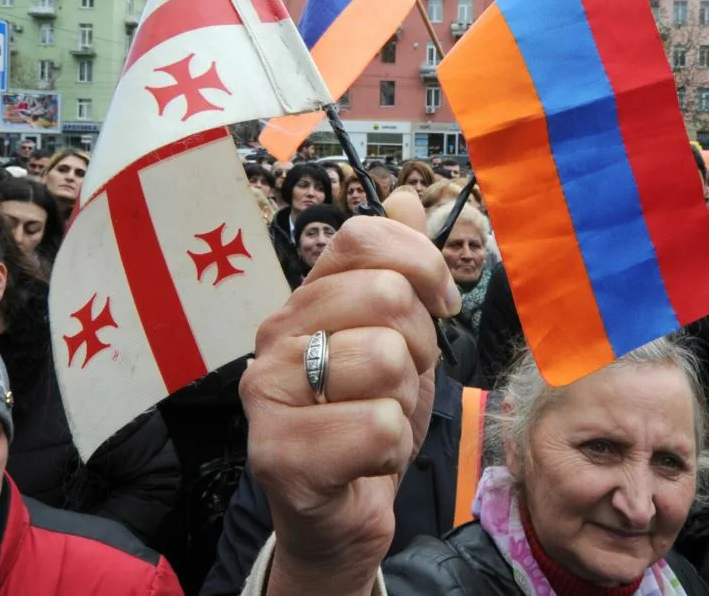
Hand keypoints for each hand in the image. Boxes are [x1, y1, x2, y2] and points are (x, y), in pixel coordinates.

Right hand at [242, 189, 460, 593]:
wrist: (338, 513)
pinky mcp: (277, 454)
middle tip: (401, 381)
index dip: (421, 262)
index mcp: (306, 301)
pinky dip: (392, 448)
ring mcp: (268, 394)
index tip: (440, 305)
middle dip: (420, 345)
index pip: (362, 236)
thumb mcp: (398, 338)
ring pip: (386, 360)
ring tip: (379, 419)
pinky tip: (366, 459)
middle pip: (383, 294)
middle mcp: (275, 336)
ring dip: (405, 401)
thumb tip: (405, 194)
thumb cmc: (365, 422)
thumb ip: (401, 268)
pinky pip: (377, 426)